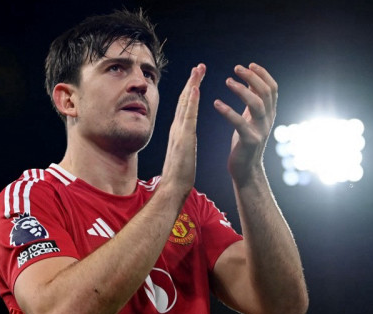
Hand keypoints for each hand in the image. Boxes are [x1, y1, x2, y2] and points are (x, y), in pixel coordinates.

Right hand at [161, 63, 205, 194]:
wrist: (173, 188)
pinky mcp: (183, 139)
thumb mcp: (184, 152)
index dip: (190, 90)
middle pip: (184, 100)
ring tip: (198, 70)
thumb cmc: (180, 175)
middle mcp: (177, 128)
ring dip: (192, 85)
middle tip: (199, 66)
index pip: (185, 106)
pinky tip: (195, 89)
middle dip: (191, 81)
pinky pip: (188, 116)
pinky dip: (191, 101)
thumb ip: (184, 142)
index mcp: (179, 131)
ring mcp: (179, 132)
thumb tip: (186, 137)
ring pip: (185, 103)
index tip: (197, 77)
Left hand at [213, 63, 277, 183]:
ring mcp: (260, 130)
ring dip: (242, 90)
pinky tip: (216, 103)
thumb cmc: (246, 140)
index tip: (249, 64)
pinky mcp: (250, 141)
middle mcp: (268, 120)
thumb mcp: (252, 117)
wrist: (246, 169)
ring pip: (257, 105)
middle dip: (252, 77)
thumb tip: (251, 78)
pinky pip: (240, 123)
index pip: (272, 88)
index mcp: (269, 113)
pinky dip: (228, 111)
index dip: (263, 74)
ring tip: (227, 81)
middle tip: (236, 68)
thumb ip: (254, 99)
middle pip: (266, 93)